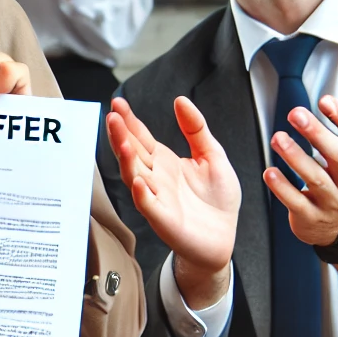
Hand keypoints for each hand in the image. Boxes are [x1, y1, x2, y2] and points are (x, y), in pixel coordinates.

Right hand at [107, 97, 239, 299]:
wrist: (225, 235)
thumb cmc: (217, 200)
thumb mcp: (213, 155)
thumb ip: (196, 129)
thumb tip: (181, 101)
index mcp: (165, 161)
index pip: (141, 137)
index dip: (129, 121)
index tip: (118, 103)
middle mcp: (156, 178)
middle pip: (132, 153)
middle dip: (121, 135)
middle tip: (113, 117)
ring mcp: (157, 198)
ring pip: (134, 176)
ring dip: (126, 161)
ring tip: (123, 143)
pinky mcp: (164, 219)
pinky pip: (148, 206)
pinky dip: (142, 195)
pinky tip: (138, 182)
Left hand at [264, 73, 337, 261]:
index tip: (325, 100)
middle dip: (317, 134)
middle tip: (295, 113)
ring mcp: (332, 200)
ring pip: (316, 179)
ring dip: (295, 157)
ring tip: (278, 138)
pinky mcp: (312, 216)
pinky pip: (297, 202)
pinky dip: (283, 188)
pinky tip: (270, 172)